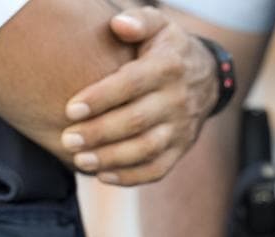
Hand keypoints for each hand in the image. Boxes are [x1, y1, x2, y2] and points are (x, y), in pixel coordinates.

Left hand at [61, 7, 217, 185]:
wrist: (207, 77)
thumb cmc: (167, 49)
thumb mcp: (160, 25)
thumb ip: (139, 21)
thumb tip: (119, 25)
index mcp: (168, 67)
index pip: (132, 84)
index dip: (100, 98)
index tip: (70, 109)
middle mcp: (178, 100)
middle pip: (136, 121)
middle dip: (99, 133)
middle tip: (67, 139)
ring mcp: (181, 128)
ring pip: (146, 149)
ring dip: (112, 158)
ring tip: (80, 160)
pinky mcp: (181, 149)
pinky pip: (158, 169)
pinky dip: (131, 177)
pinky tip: (103, 176)